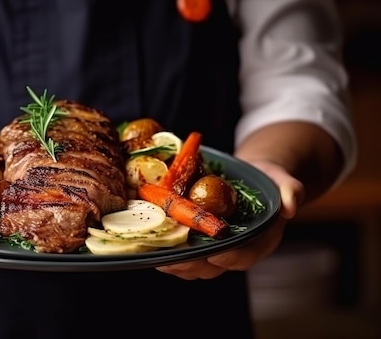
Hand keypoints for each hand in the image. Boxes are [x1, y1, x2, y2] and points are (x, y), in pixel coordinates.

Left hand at [155, 160, 303, 279]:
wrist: (254, 177)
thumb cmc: (269, 180)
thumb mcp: (284, 181)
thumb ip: (291, 191)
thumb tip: (290, 207)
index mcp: (260, 241)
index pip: (245, 256)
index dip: (229, 259)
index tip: (213, 255)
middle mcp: (238, 249)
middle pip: (214, 267)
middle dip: (192, 265)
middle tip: (173, 260)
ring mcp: (218, 248)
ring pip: (196, 265)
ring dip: (177, 264)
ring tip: (157, 257)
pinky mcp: (202, 242)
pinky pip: (186, 253)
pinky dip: (170, 252)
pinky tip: (154, 246)